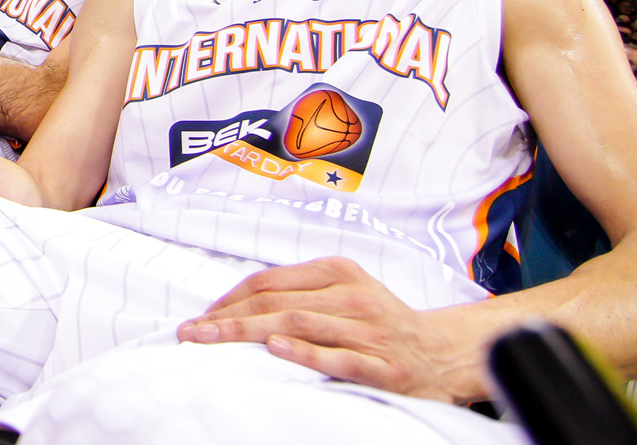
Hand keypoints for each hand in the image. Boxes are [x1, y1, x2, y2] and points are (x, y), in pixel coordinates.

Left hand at [175, 257, 457, 400]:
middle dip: (227, 318)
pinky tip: (274, 350)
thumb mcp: (344, 292)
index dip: (229, 298)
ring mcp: (368, 329)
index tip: (201, 316)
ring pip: (298, 325)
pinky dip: (304, 352)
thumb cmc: (381, 322)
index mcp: (337, 272)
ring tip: (214, 340)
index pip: (269, 281)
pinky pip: (338, 356)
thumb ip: (300, 293)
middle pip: (276, 303)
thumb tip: (238, 304)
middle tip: (191, 333)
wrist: (444, 351)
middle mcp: (351, 296)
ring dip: (249, 334)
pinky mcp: (383, 365)